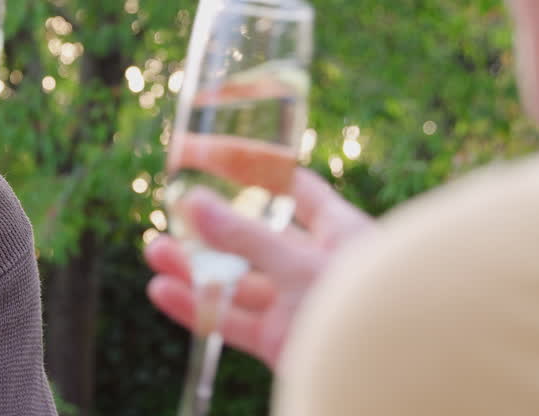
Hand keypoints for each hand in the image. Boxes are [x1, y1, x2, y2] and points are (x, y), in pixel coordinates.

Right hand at [145, 168, 375, 370]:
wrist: (383, 379)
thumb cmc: (358, 308)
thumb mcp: (300, 263)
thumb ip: (244, 236)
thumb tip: (192, 201)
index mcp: (342, 233)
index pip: (298, 190)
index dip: (259, 173)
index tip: (217, 159)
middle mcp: (319, 266)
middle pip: (257, 239)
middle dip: (212, 228)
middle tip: (173, 213)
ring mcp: (299, 306)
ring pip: (239, 282)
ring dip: (196, 268)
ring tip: (155, 251)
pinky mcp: (282, 343)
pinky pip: (234, 321)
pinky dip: (199, 308)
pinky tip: (163, 292)